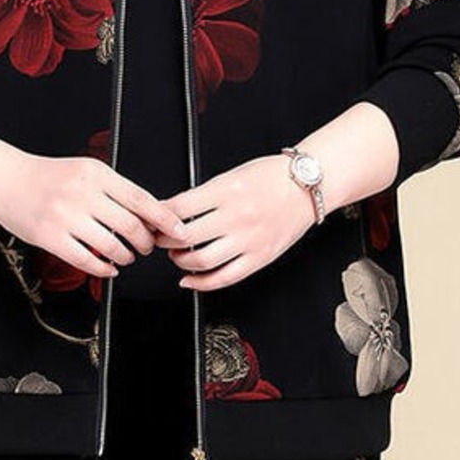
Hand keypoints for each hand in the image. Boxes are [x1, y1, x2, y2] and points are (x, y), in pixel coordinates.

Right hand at [0, 149, 190, 281]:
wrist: (4, 179)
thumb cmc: (46, 176)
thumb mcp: (84, 170)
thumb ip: (113, 189)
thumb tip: (149, 214)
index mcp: (96, 173)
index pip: (141, 199)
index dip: (165, 219)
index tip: (180, 231)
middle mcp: (82, 193)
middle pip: (131, 226)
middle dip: (146, 243)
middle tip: (148, 247)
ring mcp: (66, 216)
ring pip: (112, 246)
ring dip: (126, 256)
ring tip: (126, 256)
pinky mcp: (50, 238)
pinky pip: (88, 260)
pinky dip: (104, 269)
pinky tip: (108, 268)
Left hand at [152, 154, 316, 292]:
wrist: (307, 185)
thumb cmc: (271, 177)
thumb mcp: (231, 175)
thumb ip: (204, 195)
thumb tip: (172, 212)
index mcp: (226, 191)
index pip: (179, 208)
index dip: (158, 217)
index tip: (152, 220)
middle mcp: (237, 216)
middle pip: (185, 237)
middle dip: (163, 240)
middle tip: (158, 239)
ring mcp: (249, 240)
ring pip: (201, 261)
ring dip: (180, 262)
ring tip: (178, 256)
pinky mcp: (260, 257)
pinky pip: (225, 278)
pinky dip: (201, 283)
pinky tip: (190, 280)